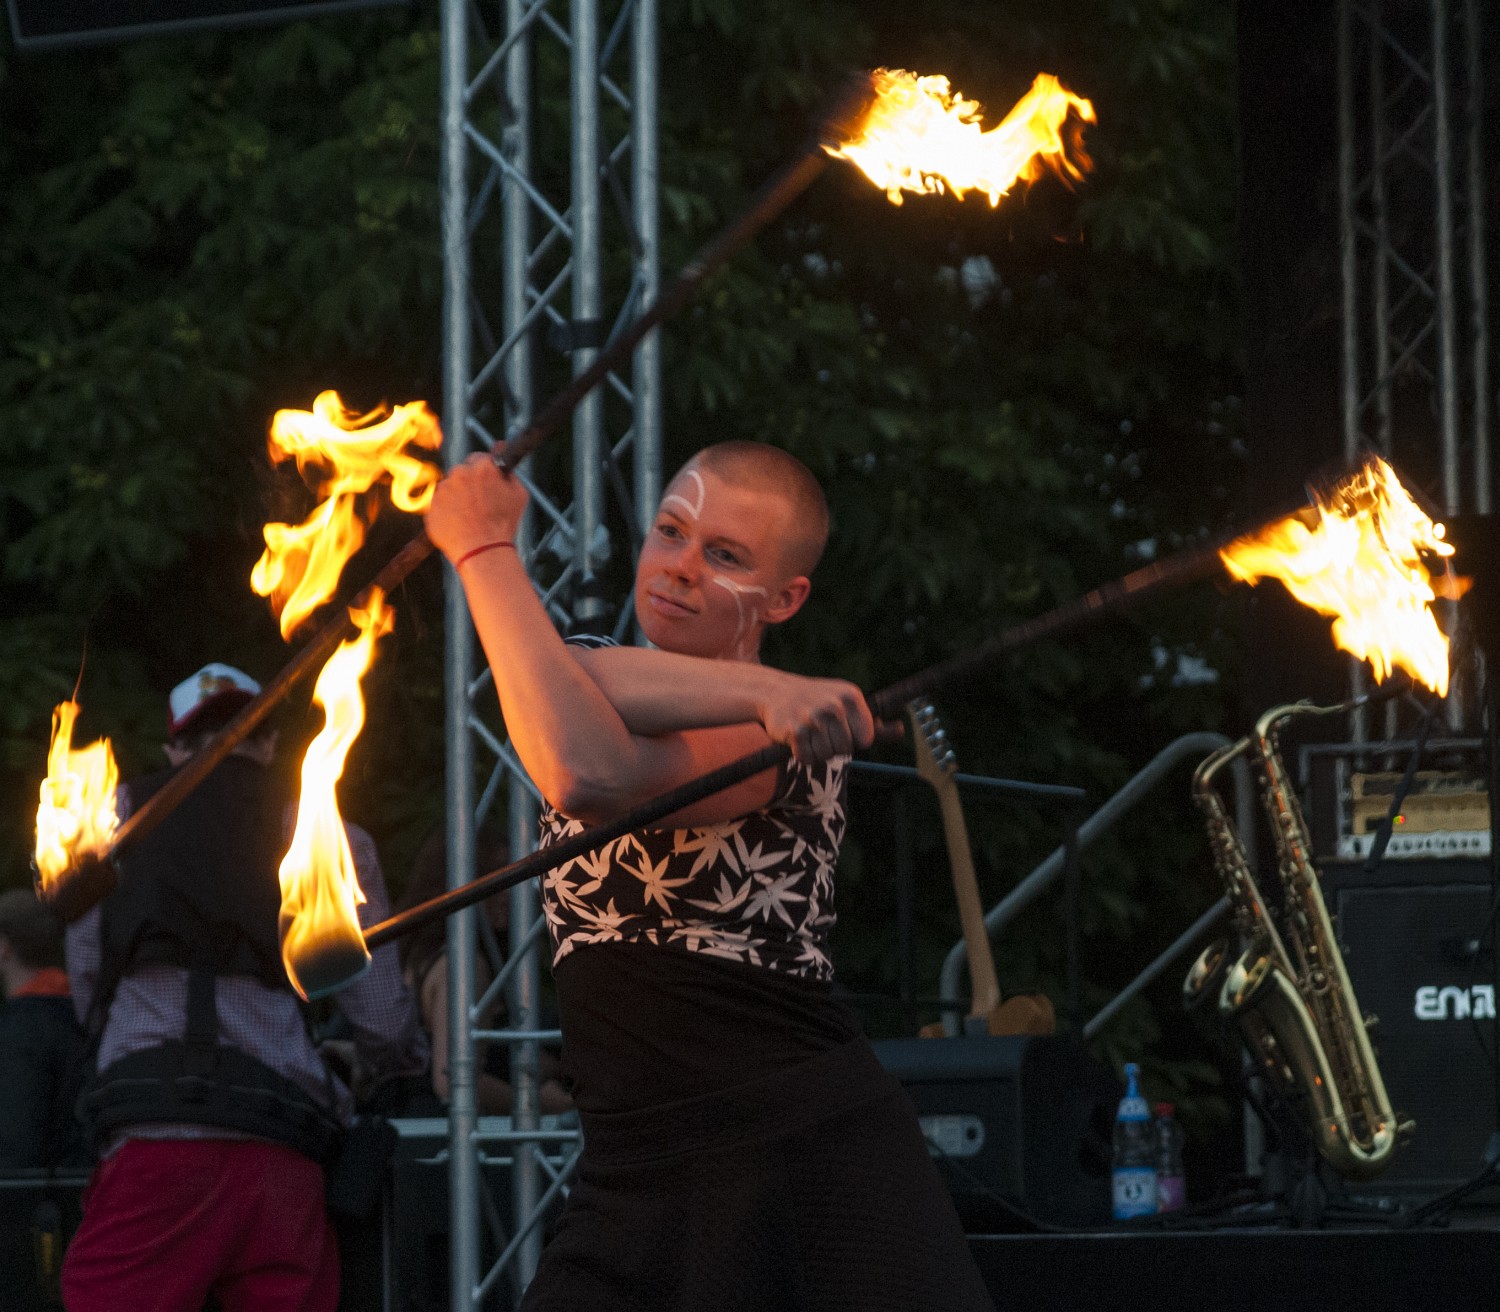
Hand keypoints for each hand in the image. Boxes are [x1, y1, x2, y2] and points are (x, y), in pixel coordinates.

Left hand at [425, 452, 527, 562]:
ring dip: (457, 498)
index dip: (483, 473)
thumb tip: (500, 448)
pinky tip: (459, 524)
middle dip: (469, 484)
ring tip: (469, 517)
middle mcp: (459, 473)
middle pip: (462, 472)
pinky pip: (439, 505)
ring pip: (449, 488)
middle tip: (479, 504)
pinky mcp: (431, 506)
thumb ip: (509, 471)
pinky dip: (446, 512)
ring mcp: (442, 490)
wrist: (482, 551)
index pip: (479, 459)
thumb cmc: (503, 524)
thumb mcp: (519, 494)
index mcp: (482, 467)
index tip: (486, 483)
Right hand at [755, 672, 875, 764]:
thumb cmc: (818, 700)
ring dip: (817, 751)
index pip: (866, 739)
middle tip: (821, 731)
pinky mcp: (795, 732)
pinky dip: (802, 754)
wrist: (776, 692)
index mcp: (851, 696)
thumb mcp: (847, 703)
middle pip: (846, 750)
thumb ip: (874, 722)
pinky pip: (807, 759)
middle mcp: (834, 706)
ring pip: (826, 756)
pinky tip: (797, 739)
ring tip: (809, 733)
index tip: (841, 729)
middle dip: (833, 746)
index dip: (853, 739)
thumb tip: (901, 730)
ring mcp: (814, 718)